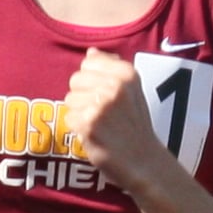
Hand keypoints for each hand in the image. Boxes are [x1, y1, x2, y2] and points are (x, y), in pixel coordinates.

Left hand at [62, 49, 173, 184]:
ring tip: (99, 124)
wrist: (143, 160)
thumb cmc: (134, 125)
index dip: (92, 80)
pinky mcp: (88, 124)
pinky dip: (78, 129)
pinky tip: (95, 135)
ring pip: (69, 99)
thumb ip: (111, 69)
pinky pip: (68, 118)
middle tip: (102, 113)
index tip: (106, 96)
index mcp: (126, 73)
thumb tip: (91, 52)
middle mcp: (115, 86)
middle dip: (83, 96)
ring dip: (79, 113)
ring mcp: (101, 105)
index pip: (88, 63)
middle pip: (75, 80)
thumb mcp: (132, 91)